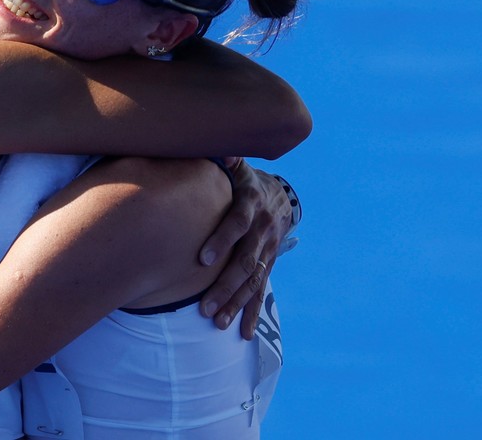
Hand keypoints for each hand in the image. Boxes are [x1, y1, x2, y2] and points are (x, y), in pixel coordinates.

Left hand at [198, 158, 299, 338]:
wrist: (279, 195)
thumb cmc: (244, 179)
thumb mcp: (236, 165)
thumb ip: (225, 159)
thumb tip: (220, 149)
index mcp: (251, 203)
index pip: (237, 224)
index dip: (222, 240)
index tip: (203, 259)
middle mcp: (262, 230)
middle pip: (244, 262)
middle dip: (224, 286)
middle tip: (204, 307)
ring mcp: (267, 250)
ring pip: (253, 281)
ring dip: (235, 304)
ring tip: (218, 323)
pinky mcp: (268, 264)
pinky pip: (260, 290)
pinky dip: (252, 312)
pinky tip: (241, 332)